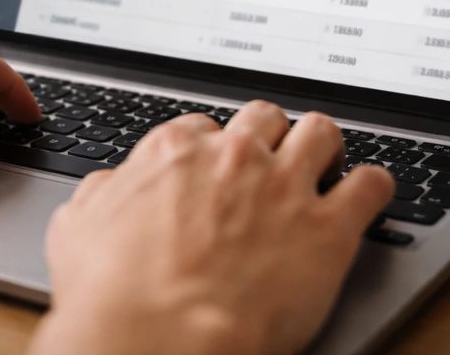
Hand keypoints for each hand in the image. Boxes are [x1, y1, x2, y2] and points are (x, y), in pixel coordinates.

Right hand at [31, 101, 394, 354]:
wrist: (156, 341)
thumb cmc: (111, 294)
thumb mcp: (77, 228)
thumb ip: (104, 192)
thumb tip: (113, 184)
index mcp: (176, 152)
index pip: (205, 128)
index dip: (213, 151)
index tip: (218, 170)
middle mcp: (235, 157)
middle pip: (265, 117)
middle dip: (269, 137)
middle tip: (271, 164)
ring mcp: (285, 187)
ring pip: (322, 132)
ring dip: (323, 148)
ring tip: (325, 168)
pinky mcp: (328, 229)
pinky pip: (371, 185)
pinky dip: (372, 187)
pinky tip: (366, 197)